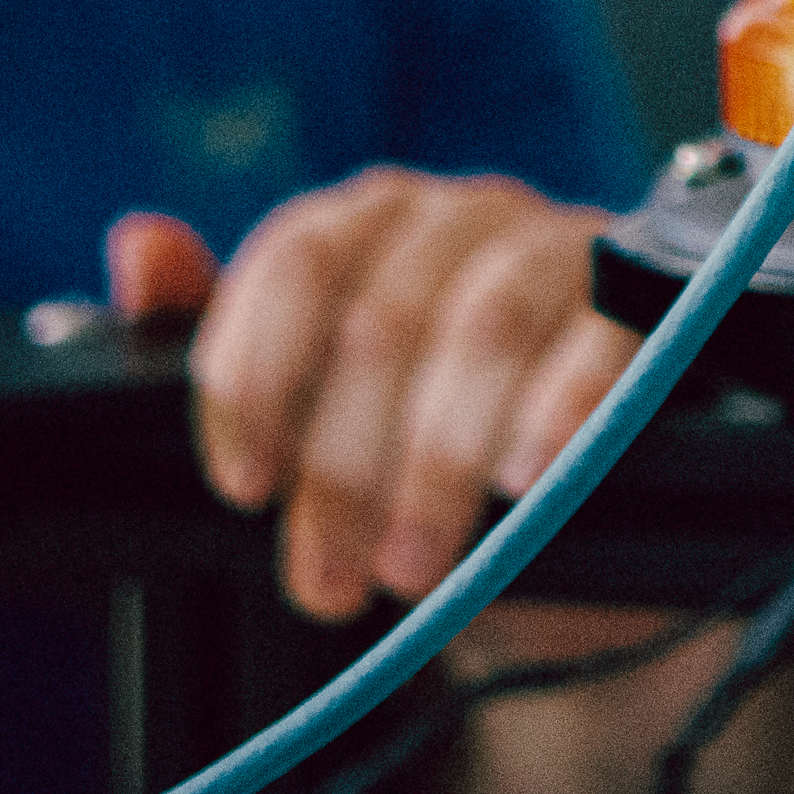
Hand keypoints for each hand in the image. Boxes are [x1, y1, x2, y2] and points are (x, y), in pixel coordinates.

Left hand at [112, 174, 629, 619]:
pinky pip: (607, 336)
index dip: (256, 375)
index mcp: (374, 220)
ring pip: (486, 324)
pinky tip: (525, 476)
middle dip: (342, 468)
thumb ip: (232, 336)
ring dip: (437, 461)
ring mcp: (564, 249)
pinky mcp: (654, 305)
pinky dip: (561, 407)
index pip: (295, 260)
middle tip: (325, 579)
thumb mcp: (319, 409)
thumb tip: (139, 249)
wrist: (575, 519)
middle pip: (383, 317)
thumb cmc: (426, 446)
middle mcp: (466, 214)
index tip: (241, 485)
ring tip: (414, 568)